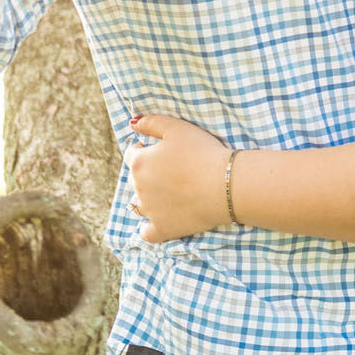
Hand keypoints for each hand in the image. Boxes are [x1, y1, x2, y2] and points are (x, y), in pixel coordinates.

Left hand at [127, 114, 231, 242]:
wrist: (224, 185)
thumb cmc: (202, 152)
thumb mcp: (177, 128)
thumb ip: (151, 122)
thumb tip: (133, 123)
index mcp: (140, 163)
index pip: (131, 155)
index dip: (143, 150)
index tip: (157, 150)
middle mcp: (138, 188)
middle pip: (134, 179)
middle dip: (146, 172)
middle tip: (168, 169)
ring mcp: (149, 211)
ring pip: (138, 204)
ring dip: (146, 197)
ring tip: (167, 191)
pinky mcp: (162, 229)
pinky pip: (146, 233)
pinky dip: (148, 227)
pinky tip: (156, 220)